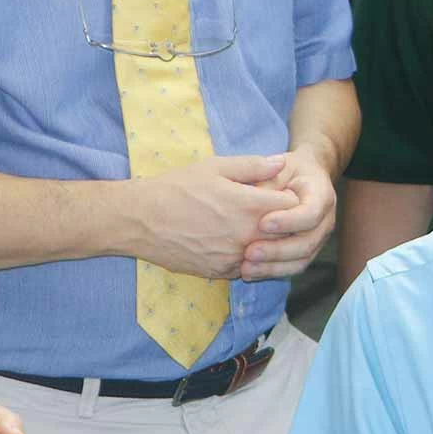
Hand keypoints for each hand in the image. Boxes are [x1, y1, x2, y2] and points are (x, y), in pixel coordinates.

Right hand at [132, 155, 296, 279]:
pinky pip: (247, 266)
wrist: (139, 220)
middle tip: (272, 212)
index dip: (291, 198)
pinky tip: (234, 242)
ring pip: (268, 253)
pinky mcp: (219, 271)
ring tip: (251, 226)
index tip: (281, 193)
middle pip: (286, 234)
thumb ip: (253, 166)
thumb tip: (282, 162)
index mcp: (250, 206)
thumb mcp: (215, 167)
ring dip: (267, 242)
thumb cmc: (176, 188)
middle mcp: (247, 235)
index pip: (294, 206)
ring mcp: (234, 257)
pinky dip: (247, 256)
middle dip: (285, 222)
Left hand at [243, 145, 337, 281]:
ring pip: (301, 260)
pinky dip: (271, 272)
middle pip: (308, 242)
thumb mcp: (278, 167)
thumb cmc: (287, 171)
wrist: (302, 179)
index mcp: (321, 195)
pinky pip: (292, 267)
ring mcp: (318, 238)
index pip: (311, 213)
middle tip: (250, 252)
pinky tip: (248, 273)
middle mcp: (325, 220)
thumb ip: (267, 181)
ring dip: (273, 267)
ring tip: (246, 267)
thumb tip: (252, 198)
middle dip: (277, 250)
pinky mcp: (306, 251)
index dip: (288, 221)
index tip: (262, 223)